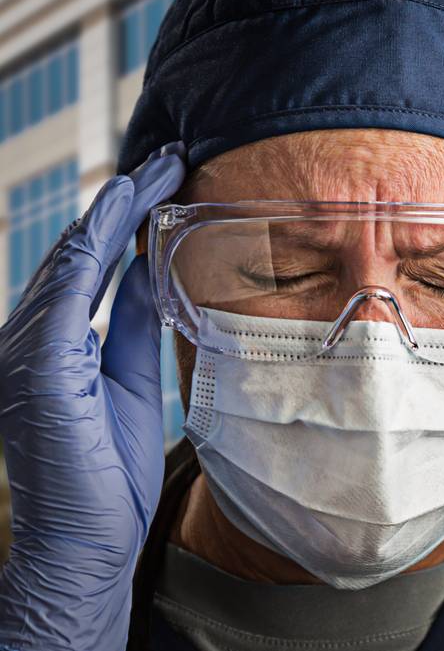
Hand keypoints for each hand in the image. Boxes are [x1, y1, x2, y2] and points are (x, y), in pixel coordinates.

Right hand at [0, 143, 185, 650]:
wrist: (88, 541)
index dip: (122, 218)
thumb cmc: (107, 474)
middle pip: (77, 251)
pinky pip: (69, 289)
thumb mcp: (132, 381)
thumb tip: (154, 277)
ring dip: (115, 207)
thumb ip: (136, 328)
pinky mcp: (36, 365)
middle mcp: (24, 338)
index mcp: (48, 344)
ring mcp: (22, 349)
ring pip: (71, 258)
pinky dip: (96, 245)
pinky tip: (125, 210)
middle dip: (122, 199)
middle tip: (170, 153)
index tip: (164, 177)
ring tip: (159, 166)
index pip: (87, 265)